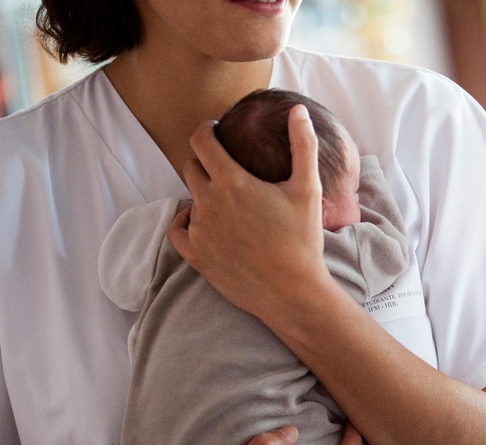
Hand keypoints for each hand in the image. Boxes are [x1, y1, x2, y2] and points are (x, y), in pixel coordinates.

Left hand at [167, 105, 329, 321]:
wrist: (292, 292)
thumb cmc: (302, 240)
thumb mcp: (307, 188)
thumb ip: (303, 144)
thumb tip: (298, 110)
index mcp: (232, 181)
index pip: (202, 140)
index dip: (206, 129)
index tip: (215, 129)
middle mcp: (208, 203)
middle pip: (191, 166)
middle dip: (204, 160)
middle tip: (223, 165)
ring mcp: (199, 230)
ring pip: (190, 199)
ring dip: (203, 194)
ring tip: (227, 201)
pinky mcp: (195, 255)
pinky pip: (177, 229)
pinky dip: (187, 221)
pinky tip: (203, 221)